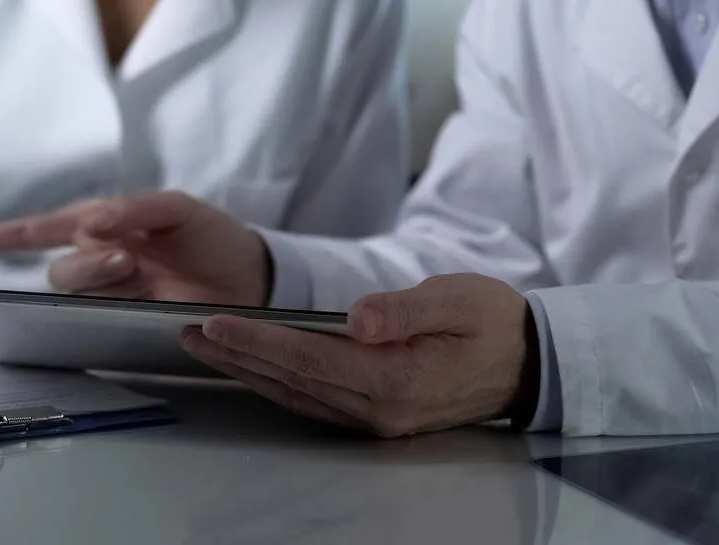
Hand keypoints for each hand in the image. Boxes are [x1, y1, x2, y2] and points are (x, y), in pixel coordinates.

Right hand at [0, 192, 270, 306]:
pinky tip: (112, 318)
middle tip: (124, 261)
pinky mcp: (127, 325)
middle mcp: (99, 262)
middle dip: (83, 264)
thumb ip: (135, 211)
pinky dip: (94, 321)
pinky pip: (95, 326)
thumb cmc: (214, 238)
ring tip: (130, 274)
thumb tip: (93, 221)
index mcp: (104, 226)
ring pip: (73, 298)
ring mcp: (112, 298)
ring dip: (93, 282)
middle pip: (59, 271)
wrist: (255, 281)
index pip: (40, 230)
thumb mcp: (179, 211)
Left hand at [181, 274, 535, 437]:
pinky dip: (277, 385)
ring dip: (249, 372)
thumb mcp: (458, 300)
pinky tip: (253, 370)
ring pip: (297, 395)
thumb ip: (406, 309)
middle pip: (293, 380)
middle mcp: (381, 408)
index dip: (260, 340)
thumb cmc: (494, 322)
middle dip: (238, 356)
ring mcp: (377, 418)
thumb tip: (359, 318)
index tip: (218, 324)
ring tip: (206, 349)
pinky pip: (314, 402)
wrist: (528, 363)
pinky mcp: (377, 415)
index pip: (311, 358)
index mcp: (397, 378)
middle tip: (190, 333)